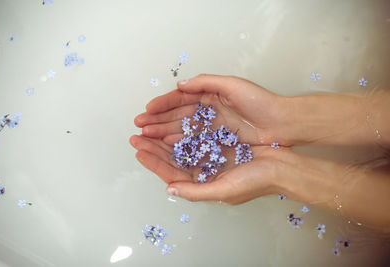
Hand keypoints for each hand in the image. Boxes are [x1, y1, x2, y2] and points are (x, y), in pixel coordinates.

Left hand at [129, 134, 282, 203]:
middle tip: (136, 136)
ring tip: (148, 126)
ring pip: (181, 142)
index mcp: (202, 182)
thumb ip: (195, 192)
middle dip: (153, 146)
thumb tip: (170, 189)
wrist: (281, 165)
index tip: (138, 151)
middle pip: (172, 156)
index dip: (153, 162)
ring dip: (164, 134)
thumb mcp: (223, 192)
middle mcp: (203, 167)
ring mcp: (211, 152)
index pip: (171, 172)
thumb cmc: (255, 181)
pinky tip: (173, 121)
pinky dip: (183, 126)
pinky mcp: (219, 138)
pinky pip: (196, 131)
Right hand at [134, 74, 293, 145]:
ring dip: (163, 133)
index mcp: (209, 96)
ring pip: (182, 130)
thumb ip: (206, 82)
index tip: (147, 111)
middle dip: (157, 122)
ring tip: (146, 138)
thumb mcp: (233, 85)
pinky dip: (179, 143)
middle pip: (177, 116)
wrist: (282, 123)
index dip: (162, 105)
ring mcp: (212, 128)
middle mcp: (208, 112)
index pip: (180, 100)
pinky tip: (167, 145)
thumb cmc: (260, 102)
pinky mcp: (218, 142)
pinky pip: (194, 142)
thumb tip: (181, 84)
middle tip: (139, 128)